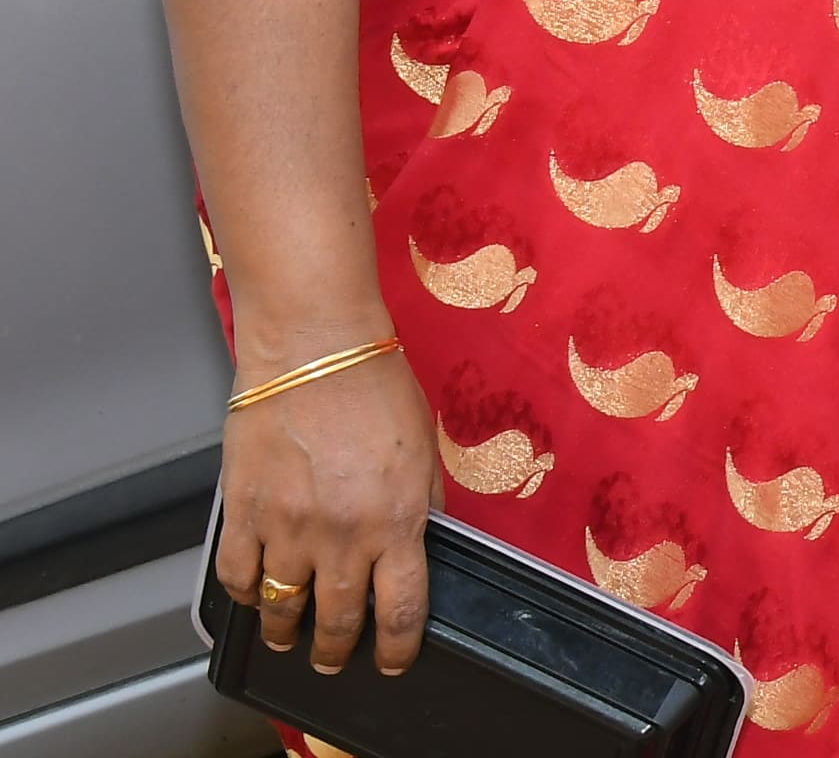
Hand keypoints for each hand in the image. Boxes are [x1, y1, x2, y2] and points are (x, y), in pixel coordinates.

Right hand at [215, 338, 431, 675]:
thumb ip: (422, 504)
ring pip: (284, 607)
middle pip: (339, 619)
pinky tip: (256, 595)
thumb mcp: (423, 450)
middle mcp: (342, 534)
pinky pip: (239, 576)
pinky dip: (246, 594)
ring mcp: (288, 527)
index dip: (395, 648)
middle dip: (338, 649)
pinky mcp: (245, 512)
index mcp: (396, 520)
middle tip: (334, 659)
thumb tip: (424, 544)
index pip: (400, 609)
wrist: (314, 349)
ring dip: (288, 630)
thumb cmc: (374, 386)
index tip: (391, 662)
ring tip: (290, 637)